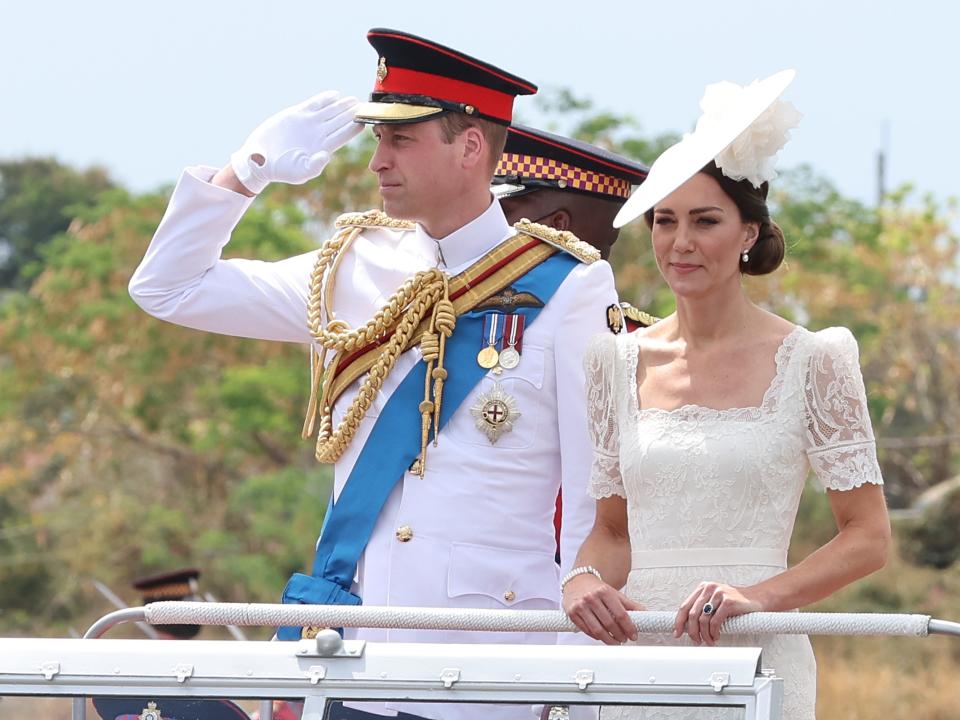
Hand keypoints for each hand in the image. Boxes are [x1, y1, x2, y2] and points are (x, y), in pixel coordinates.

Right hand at [230, 91, 363, 193]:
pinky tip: (335, 95)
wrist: (261, 159)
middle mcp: (319, 134)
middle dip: (352, 113)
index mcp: (323, 147)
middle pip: (340, 121)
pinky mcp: (296, 114)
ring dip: (342, 105)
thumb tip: (326, 155)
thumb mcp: (300, 172)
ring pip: (330, 111)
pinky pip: (314, 104)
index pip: (344, 135)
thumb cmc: (282, 170)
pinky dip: (324, 99)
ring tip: (353, 99)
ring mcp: (308, 123)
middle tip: (365, 105)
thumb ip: (315, 166)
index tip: (365, 121)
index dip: (355, 128)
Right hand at [562, 574, 643, 644]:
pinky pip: (586, 630)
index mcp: (604, 592)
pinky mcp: (572, 613)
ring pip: (597, 630)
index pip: (621, 614)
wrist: (577, 581)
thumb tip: (645, 613)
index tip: (633, 635)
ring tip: (616, 642)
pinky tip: (602, 637)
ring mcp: (580, 606)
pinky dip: (596, 637)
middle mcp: (591, 598)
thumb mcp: (614, 593)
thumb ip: (629, 604)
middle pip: (609, 624)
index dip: (629, 627)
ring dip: (609, 640)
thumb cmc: (597, 588)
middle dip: (620, 635)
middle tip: (625, 639)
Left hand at [674, 581, 762, 645]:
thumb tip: (687, 627)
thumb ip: (702, 609)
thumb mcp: (715, 602)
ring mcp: (719, 594)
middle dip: (692, 632)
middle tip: (696, 641)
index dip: (679, 622)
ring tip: (709, 641)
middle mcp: (709, 588)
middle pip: (692, 614)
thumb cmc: (736, 603)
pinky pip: (715, 622)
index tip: (677, 633)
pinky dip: (714, 633)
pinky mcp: (729, 602)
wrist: (757, 598)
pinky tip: (716, 636)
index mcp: (703, 588)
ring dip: (704, 635)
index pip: (685, 606)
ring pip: (703, 620)